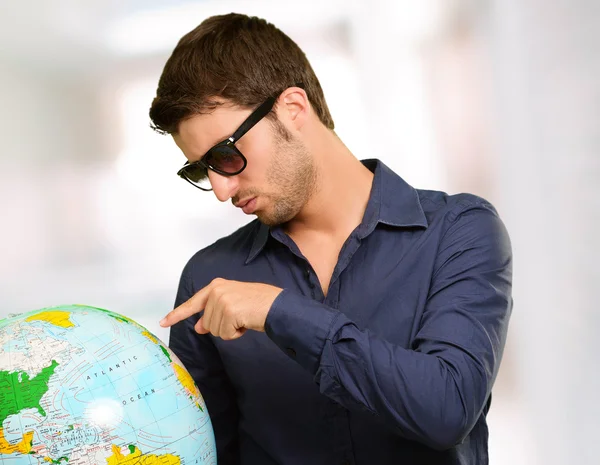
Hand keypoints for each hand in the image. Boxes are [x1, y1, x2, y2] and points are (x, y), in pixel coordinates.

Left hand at [159, 278, 283, 339]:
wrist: (277, 305)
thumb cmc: (258, 304)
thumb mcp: (232, 305)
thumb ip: (213, 313)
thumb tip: (198, 327)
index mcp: (216, 286)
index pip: (193, 303)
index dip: (177, 314)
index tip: (163, 323)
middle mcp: (216, 290)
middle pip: (207, 323)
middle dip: (223, 326)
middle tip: (240, 317)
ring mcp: (221, 301)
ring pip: (215, 331)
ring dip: (230, 330)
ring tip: (245, 318)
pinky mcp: (228, 312)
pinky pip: (225, 335)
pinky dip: (236, 334)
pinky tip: (247, 323)